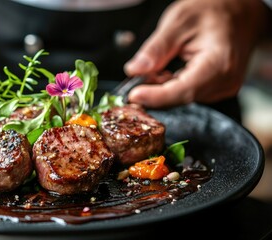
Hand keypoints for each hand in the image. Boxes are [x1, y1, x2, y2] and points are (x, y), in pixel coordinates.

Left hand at [124, 0, 268, 107]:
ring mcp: (223, 88)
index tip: (133, 96)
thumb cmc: (213, 11)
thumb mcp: (179, 21)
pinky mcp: (216, 89)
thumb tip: (135, 70)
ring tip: (154, 68)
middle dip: (154, 91)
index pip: (183, 91)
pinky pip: (188, 94)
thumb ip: (156, 48)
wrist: (239, 11)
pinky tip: (165, 72)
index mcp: (219, 63)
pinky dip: (171, 86)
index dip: (155, 97)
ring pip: (182, 97)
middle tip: (134, 79)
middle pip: (181, 97)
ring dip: (162, 88)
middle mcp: (225, 81)